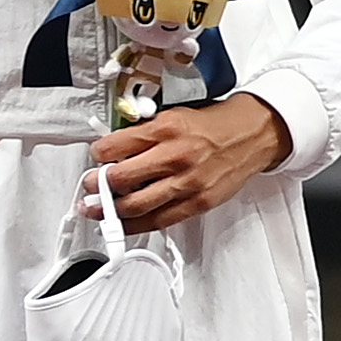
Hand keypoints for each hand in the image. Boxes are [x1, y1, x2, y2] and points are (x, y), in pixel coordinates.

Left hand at [93, 93, 293, 231]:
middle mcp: (174, 156)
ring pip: (135, 205)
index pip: (114, 146)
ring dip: (108, 210)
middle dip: (97, 186)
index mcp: (165, 129)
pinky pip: (158, 220)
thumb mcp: (174, 116)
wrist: (252, 136)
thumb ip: (145, 133)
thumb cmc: (213, 126)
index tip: (95, 158)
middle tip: (89, 186)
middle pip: (120, 179)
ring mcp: (186, 183)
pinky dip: (135, 225)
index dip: (97, 155)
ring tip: (96, 209)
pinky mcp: (197, 203)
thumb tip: (115, 150)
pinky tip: (123, 224)